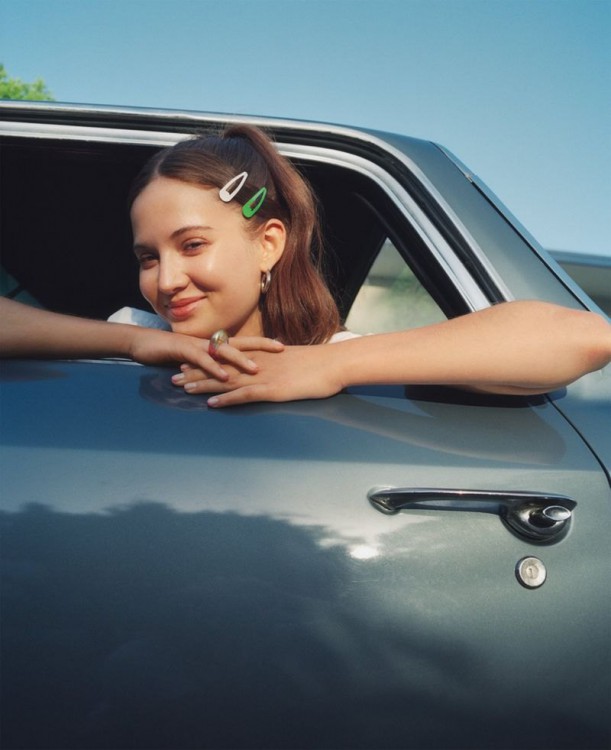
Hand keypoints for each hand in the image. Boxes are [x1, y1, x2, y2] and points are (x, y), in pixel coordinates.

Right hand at [128, 328, 283, 381]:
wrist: (141, 343)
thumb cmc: (168, 353)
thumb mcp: (193, 361)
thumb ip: (209, 366)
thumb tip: (227, 375)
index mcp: (212, 344)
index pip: (242, 342)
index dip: (261, 343)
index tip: (282, 345)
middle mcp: (208, 342)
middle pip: (239, 342)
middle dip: (261, 345)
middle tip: (281, 348)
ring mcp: (196, 345)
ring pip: (222, 351)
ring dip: (240, 361)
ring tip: (257, 369)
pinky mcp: (183, 350)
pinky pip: (201, 360)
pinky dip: (213, 368)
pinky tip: (224, 377)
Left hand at [172, 344, 343, 406]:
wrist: (334, 364)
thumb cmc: (319, 364)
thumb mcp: (293, 361)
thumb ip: (278, 365)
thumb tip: (272, 369)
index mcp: (262, 356)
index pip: (228, 358)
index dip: (207, 361)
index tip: (190, 363)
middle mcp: (258, 364)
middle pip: (220, 368)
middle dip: (196, 371)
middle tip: (174, 375)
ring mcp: (264, 377)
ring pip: (226, 380)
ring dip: (203, 385)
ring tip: (182, 388)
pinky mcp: (272, 390)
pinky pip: (244, 395)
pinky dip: (226, 399)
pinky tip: (211, 404)